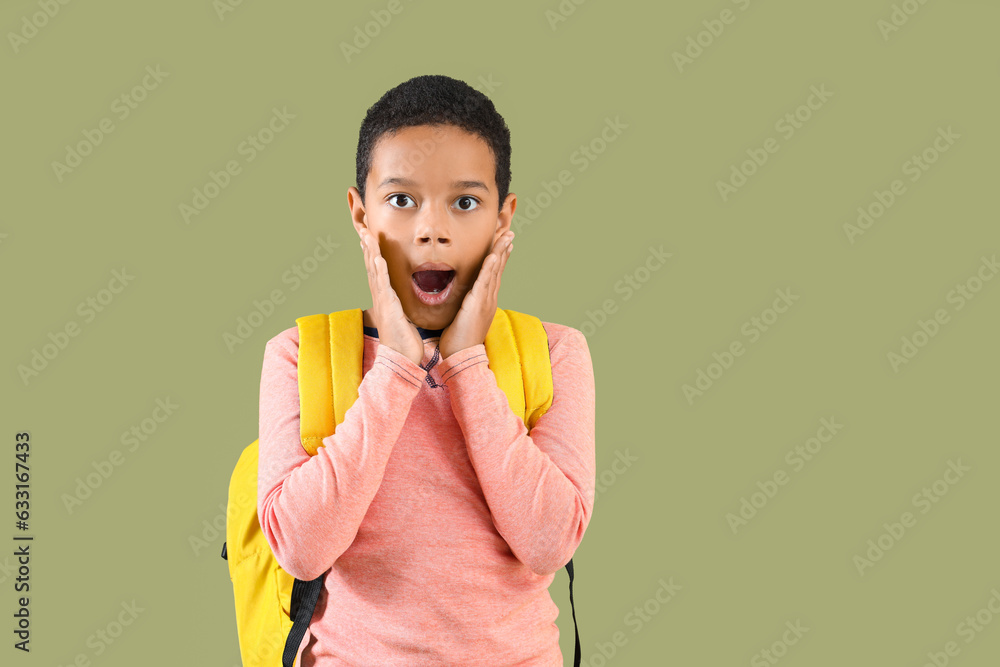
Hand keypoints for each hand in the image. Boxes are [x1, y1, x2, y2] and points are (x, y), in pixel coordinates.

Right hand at [360, 228, 423, 365]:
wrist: (401, 359)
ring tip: (366, 236)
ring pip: (374, 272)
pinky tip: (377, 258)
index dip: (372, 253)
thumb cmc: (404, 342)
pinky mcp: (388, 307)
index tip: (369, 237)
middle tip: (362, 229)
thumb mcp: (403, 319)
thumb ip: (400, 308)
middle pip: (371, 266)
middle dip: (367, 247)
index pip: (377, 271)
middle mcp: (380, 297)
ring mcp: (383, 302)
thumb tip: (401, 304)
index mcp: (385, 298)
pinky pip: (383, 285)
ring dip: (370, 253)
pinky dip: (379, 271)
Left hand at [439, 231, 514, 359]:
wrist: (461, 357)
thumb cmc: (458, 341)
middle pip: (498, 269)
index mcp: (485, 302)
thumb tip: (460, 300)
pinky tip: (494, 255)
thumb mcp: (462, 318)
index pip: (493, 275)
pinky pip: (485, 282)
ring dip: (500, 253)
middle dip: (504, 250)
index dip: (499, 258)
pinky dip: (490, 268)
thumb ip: (463, 306)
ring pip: (495, 272)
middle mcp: (489, 299)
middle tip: (509, 233)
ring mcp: (486, 301)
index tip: (503, 244)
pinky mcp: (478, 305)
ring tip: (506, 237)